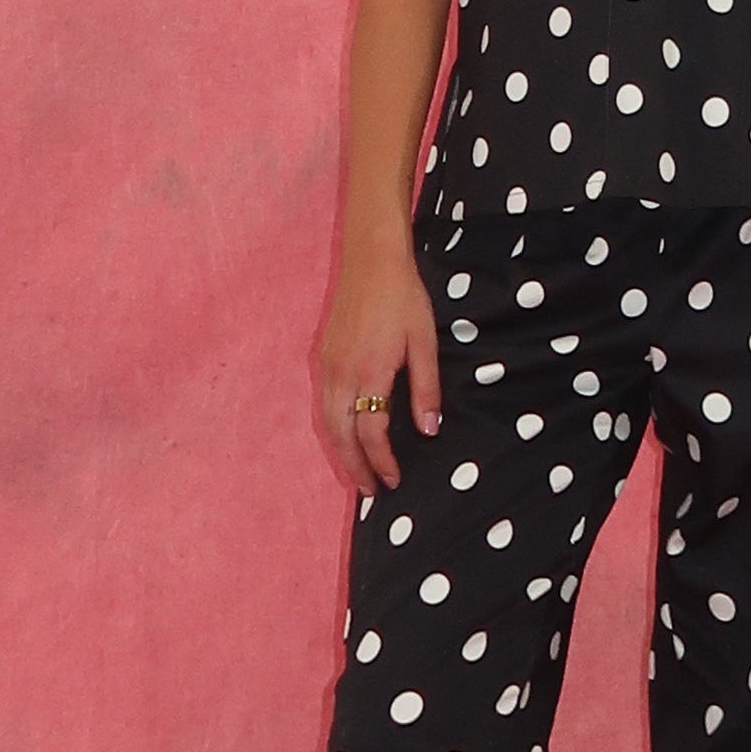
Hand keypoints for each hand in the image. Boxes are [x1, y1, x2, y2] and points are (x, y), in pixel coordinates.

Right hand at [310, 234, 441, 491]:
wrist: (370, 258)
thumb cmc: (404, 297)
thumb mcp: (424, 341)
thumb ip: (426, 388)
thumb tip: (428, 430)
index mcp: (370, 371)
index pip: (371, 431)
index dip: (381, 461)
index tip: (394, 480)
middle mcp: (340, 373)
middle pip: (341, 435)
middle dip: (354, 467)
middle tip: (369, 492)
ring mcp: (326, 365)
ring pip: (326, 422)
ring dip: (340, 451)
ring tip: (356, 473)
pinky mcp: (321, 357)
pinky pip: (322, 404)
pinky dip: (332, 429)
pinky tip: (345, 437)